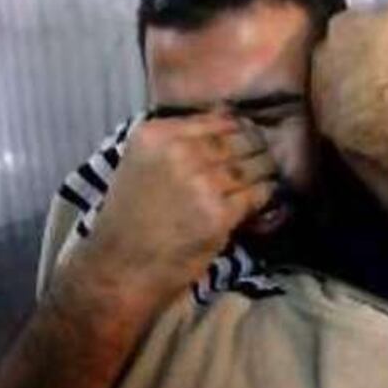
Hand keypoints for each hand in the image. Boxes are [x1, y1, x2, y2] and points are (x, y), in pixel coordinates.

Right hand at [63, 112, 277, 312]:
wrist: (119, 269)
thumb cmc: (130, 219)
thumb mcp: (142, 164)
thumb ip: (179, 139)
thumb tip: (229, 117)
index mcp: (156, 134)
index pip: (219, 119)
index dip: (241, 129)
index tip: (249, 138)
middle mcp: (179, 152)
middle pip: (241, 139)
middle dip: (257, 149)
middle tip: (265, 160)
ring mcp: (201, 182)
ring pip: (255, 164)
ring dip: (266, 171)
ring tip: (267, 177)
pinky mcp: (219, 213)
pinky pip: (258, 194)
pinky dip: (266, 196)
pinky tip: (265, 200)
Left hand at [311, 0, 387, 148]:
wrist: (373, 116)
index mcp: (339, 25)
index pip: (360, 16)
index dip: (380, 22)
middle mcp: (322, 52)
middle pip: (346, 46)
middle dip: (364, 51)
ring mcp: (319, 85)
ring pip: (341, 76)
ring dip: (357, 80)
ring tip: (383, 88)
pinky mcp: (324, 114)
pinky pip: (341, 105)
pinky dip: (355, 106)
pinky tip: (374, 111)